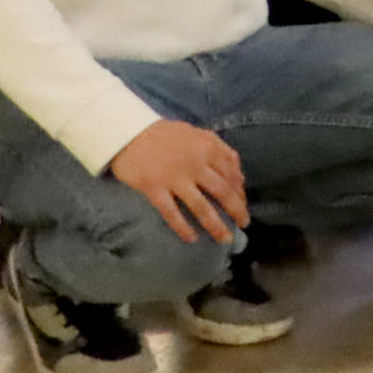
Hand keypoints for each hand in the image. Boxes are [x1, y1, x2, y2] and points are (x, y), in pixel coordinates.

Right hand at [107, 118, 250, 245]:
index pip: (232, 174)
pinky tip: (192, 238)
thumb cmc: (167, 135)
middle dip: (236, 210)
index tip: (243, 205)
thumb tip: (239, 177)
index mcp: (209, 147)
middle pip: (222, 192)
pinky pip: (171, 213)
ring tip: (225, 239)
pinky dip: (183, 227)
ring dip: (216, 225)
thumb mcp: (199, 134)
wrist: (128, 133)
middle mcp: (196, 164)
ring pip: (201, 206)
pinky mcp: (153, 189)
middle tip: (244, 224)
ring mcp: (174, 178)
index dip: (240, 192)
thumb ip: (221, 151)